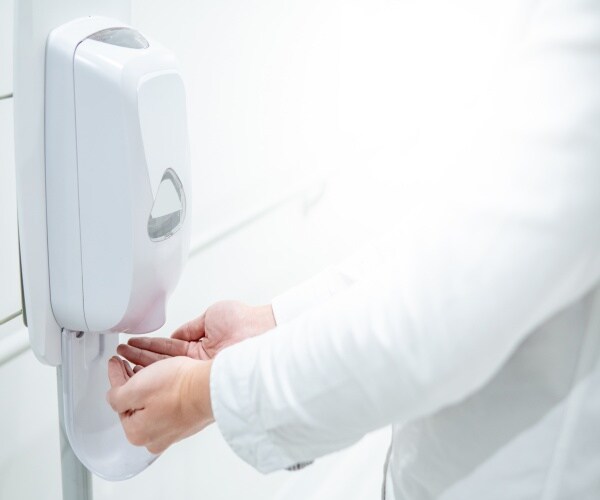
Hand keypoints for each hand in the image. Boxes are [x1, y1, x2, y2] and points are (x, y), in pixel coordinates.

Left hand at [106, 355, 213, 453]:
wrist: (212, 387)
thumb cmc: (178, 389)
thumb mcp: (136, 389)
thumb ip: (116, 395)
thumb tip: (113, 396)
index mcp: (137, 432)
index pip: (118, 401)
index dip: (115, 377)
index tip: (115, 362)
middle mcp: (155, 436)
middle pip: (135, 404)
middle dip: (129, 380)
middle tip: (125, 362)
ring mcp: (173, 428)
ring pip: (153, 402)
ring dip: (146, 381)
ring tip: (145, 364)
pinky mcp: (187, 417)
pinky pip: (169, 402)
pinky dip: (163, 387)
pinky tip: (165, 374)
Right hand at [117, 301, 274, 370]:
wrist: (262, 331)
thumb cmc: (245, 321)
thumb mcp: (210, 317)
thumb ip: (190, 328)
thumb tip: (174, 335)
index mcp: (201, 343)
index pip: (168, 346)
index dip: (148, 346)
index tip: (130, 345)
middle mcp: (199, 359)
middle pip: (163, 360)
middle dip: (139, 357)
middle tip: (119, 357)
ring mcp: (200, 368)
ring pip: (165, 367)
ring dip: (142, 364)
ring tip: (121, 362)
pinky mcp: (202, 373)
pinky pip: (174, 370)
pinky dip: (156, 369)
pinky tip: (139, 370)